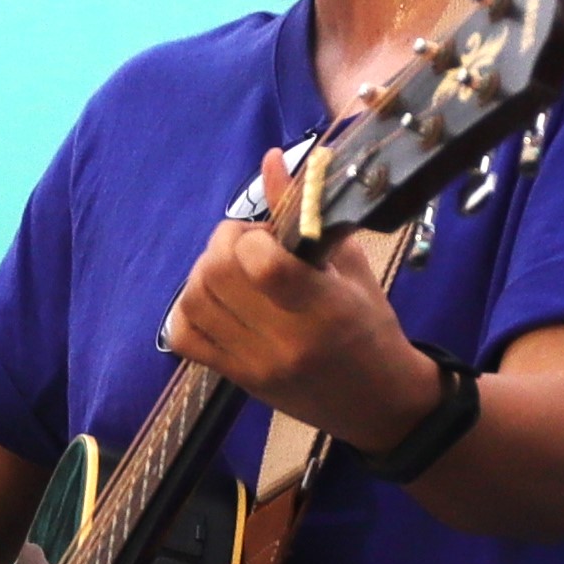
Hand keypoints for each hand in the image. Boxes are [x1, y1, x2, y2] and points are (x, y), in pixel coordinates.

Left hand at [168, 146, 440, 444]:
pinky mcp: (236, 379)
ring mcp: (255, 364)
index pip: (262, 263)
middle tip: (248, 245)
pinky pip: (184, 337)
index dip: (253, 236)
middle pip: (217, 274)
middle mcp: (284, 339)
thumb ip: (307, 216)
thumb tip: (270, 159)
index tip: (269, 234)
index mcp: (324, 308)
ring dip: (205, 272)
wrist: (379, 404)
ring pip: (194, 300)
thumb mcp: (352, 268)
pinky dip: (188, 309)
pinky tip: (216, 301)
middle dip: (224, 243)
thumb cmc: (373, 329)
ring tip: (234, 271)